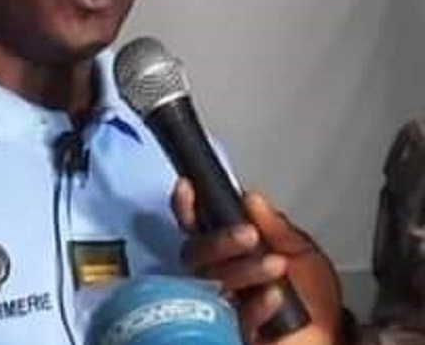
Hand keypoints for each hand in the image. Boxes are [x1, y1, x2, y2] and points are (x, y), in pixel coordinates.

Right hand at [172, 178, 342, 344]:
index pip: (197, 224)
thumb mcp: (301, 252)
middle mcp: (218, 273)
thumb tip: (251, 198)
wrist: (330, 339)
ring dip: (244, 269)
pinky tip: (275, 297)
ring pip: (212, 280)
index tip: (188, 187)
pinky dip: (257, 304)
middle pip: (195, 251)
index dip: (187, 206)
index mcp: (229, 250)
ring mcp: (221, 303)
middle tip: (250, 235)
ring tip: (277, 265)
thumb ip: (276, 227)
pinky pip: (237, 316)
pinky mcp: (233, 333)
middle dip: (220, 240)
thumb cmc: (313, 297)